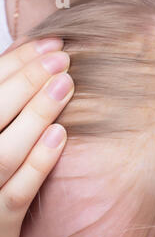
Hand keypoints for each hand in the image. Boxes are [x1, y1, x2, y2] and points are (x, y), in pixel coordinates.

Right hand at [0, 39, 73, 236]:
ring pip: (5, 151)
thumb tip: (25, 67)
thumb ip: (3, 109)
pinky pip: (17, 192)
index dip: (15, 62)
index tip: (49, 44)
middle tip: (62, 57)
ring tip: (66, 84)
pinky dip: (38, 162)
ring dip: (36, 114)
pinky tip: (61, 135)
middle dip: (27, 80)